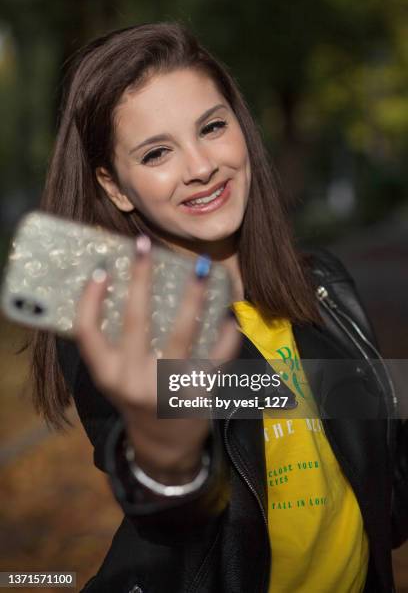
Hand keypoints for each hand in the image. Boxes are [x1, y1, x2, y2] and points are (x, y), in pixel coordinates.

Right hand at [74, 236, 240, 482]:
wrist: (163, 446)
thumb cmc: (137, 398)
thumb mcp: (117, 377)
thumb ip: (115, 344)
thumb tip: (125, 287)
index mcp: (107, 375)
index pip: (87, 333)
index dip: (90, 299)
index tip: (100, 269)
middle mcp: (133, 381)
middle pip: (135, 321)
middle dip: (139, 278)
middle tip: (144, 245)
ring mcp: (168, 389)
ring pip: (182, 334)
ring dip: (193, 297)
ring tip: (201, 267)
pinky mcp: (199, 395)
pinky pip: (217, 356)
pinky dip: (227, 333)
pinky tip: (231, 313)